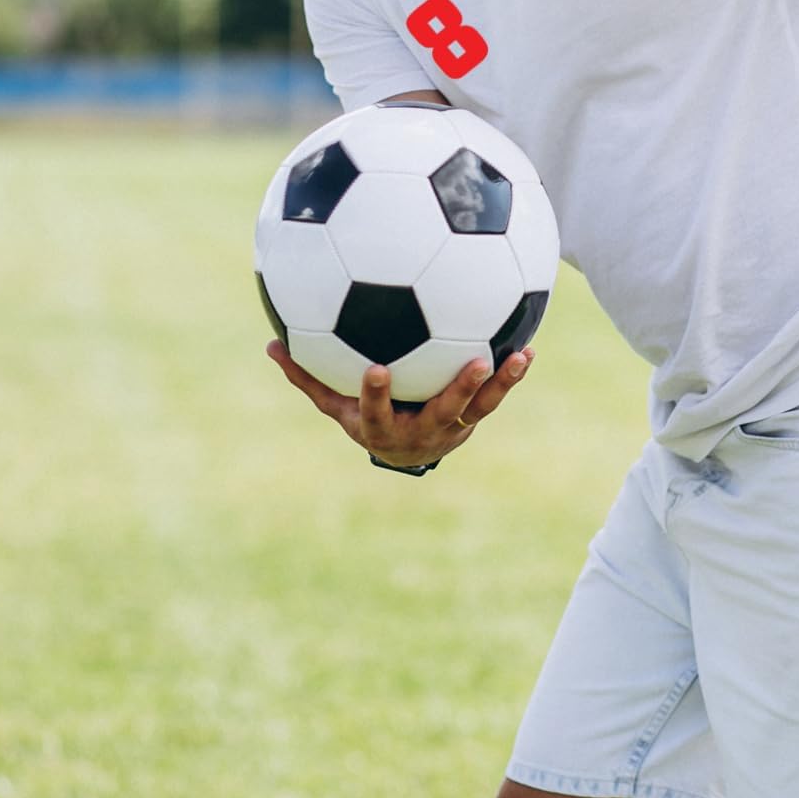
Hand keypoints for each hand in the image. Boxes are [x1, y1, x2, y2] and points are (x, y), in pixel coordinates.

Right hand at [266, 341, 533, 467]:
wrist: (406, 453)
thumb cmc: (366, 417)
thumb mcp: (335, 404)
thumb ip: (308, 377)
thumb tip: (270, 344)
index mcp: (382, 427)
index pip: (376, 412)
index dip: (376, 395)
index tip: (377, 369)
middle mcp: (421, 430)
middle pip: (442, 412)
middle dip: (458, 390)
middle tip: (475, 360)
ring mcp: (452, 426)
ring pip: (479, 407)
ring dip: (499, 383)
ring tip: (517, 357)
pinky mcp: (473, 417)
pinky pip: (495, 397)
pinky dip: (511, 375)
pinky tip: (528, 349)